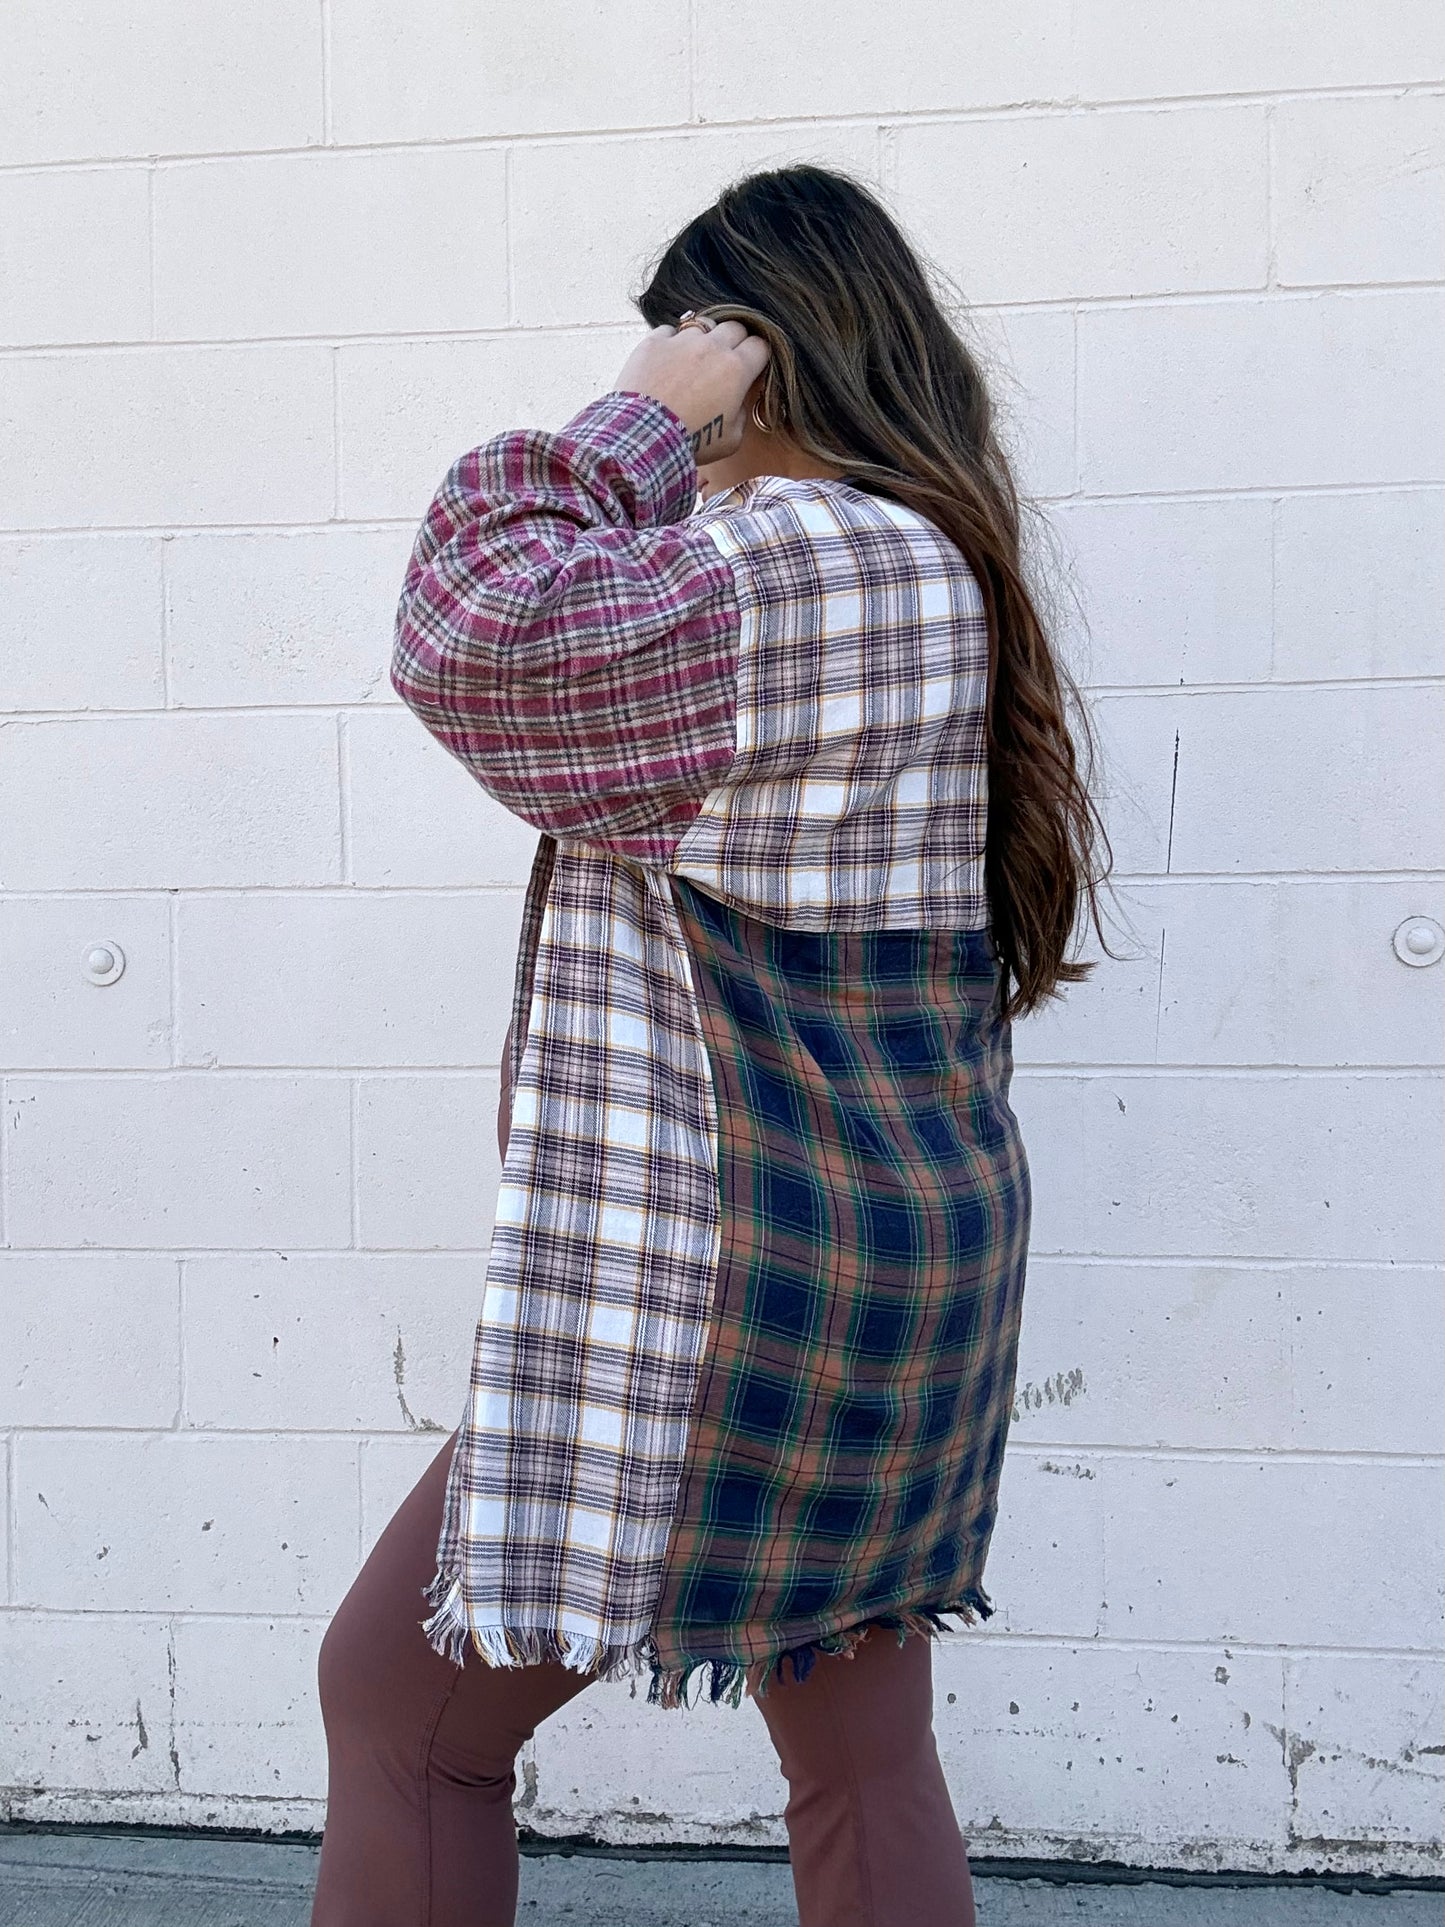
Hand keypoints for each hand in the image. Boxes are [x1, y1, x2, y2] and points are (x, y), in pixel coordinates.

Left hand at [613, 319, 770, 463]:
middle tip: (727, 360)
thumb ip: (741, 415)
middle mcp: (712, 347)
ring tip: (695, 359)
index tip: (754, 365)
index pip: (760, 346)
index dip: (759, 355)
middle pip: (735, 327)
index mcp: (736, 369)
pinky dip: (672, 342)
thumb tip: (736, 403)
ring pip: (703, 325)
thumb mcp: (731, 440)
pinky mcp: (654, 342)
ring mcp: (682, 340)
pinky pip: (668, 331)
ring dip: (704, 339)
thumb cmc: (692, 441)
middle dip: (736, 341)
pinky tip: (668, 360)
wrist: (646, 436)